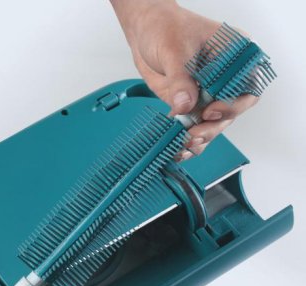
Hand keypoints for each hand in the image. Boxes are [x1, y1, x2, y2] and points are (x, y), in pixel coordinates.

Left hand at [110, 0, 257, 159]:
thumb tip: (185, 106)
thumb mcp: (174, 50)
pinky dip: (184, 140)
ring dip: (199, 138)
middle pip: (230, 111)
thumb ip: (181, 79)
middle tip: (194, 135)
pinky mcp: (191, 105)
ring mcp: (208, 94)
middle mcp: (225, 78)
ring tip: (183, 145)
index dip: (234, 103)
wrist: (144, 33)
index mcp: (234, 56)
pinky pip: (193, 127)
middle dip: (212, 127)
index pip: (247, 85)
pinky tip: (176, 150)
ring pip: (212, 124)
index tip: (211, 112)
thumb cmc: (165, 28)